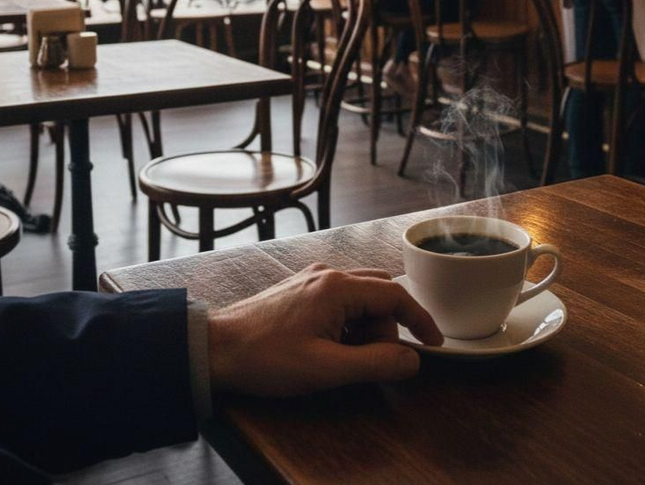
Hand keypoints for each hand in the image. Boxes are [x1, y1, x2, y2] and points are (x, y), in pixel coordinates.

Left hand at [207, 264, 441, 397]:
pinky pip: (339, 300)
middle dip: (386, 327)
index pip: (396, 295)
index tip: (433, 344)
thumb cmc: (265, 359)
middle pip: (381, 292)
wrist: (211, 350)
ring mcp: (312, 280)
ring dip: (364, 328)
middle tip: (368, 360)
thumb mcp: (326, 369)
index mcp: (338, 288)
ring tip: (340, 358)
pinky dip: (346, 323)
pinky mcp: (299, 290)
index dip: (420, 320)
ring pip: (361, 296)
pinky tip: (326, 347)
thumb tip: (412, 361)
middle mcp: (328, 275)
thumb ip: (375, 364)